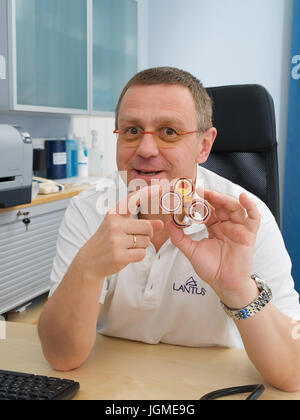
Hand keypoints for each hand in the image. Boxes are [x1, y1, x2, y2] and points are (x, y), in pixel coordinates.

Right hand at [75, 186, 163, 279]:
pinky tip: (127, 255)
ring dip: (141, 246)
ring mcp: (116, 241)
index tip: (159, 187)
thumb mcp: (118, 228)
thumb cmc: (106, 242)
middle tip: (138, 238)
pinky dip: (138, 255)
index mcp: (112, 214)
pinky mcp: (119, 256)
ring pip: (145, 241)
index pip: (132, 200)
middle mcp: (114, 225)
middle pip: (147, 227)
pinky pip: (142, 253)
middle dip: (148, 234)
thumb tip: (161, 224)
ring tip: (127, 247)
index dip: (147, 193)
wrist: (89, 262)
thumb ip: (139, 224)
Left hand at [167, 189, 260, 306]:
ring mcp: (238, 229)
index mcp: (214, 227)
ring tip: (212, 195)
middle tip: (198, 191)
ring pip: (234, 208)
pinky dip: (250, 206)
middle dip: (210, 197)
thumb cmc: (211, 269)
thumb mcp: (191, 251)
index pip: (208, 210)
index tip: (188, 196)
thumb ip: (179, 237)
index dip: (199, 202)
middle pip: (220, 205)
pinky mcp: (249, 235)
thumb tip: (169, 223)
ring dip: (224, 199)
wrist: (224, 284)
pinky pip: (253, 217)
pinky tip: (243, 197)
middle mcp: (227, 226)